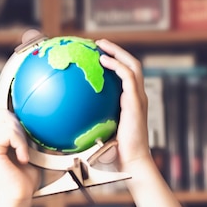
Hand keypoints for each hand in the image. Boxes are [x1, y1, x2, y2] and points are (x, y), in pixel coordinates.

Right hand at [0, 108, 39, 206]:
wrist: (17, 198)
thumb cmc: (24, 180)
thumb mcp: (26, 152)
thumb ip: (22, 136)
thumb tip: (33, 119)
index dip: (10, 117)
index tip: (24, 138)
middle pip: (1, 113)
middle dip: (18, 125)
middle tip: (25, 147)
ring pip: (6, 120)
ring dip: (21, 136)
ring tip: (24, 154)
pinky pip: (8, 132)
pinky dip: (20, 143)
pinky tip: (23, 158)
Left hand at [95, 39, 151, 171]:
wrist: (131, 162)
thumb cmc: (116, 153)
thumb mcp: (101, 133)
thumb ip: (91, 122)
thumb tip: (68, 121)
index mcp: (132, 103)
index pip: (127, 76)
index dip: (115, 63)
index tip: (98, 56)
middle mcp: (137, 97)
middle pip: (132, 65)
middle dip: (117, 51)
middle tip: (99, 44)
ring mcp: (138, 98)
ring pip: (133, 65)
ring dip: (117, 52)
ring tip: (101, 46)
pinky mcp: (135, 102)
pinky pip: (128, 77)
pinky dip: (117, 65)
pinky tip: (103, 61)